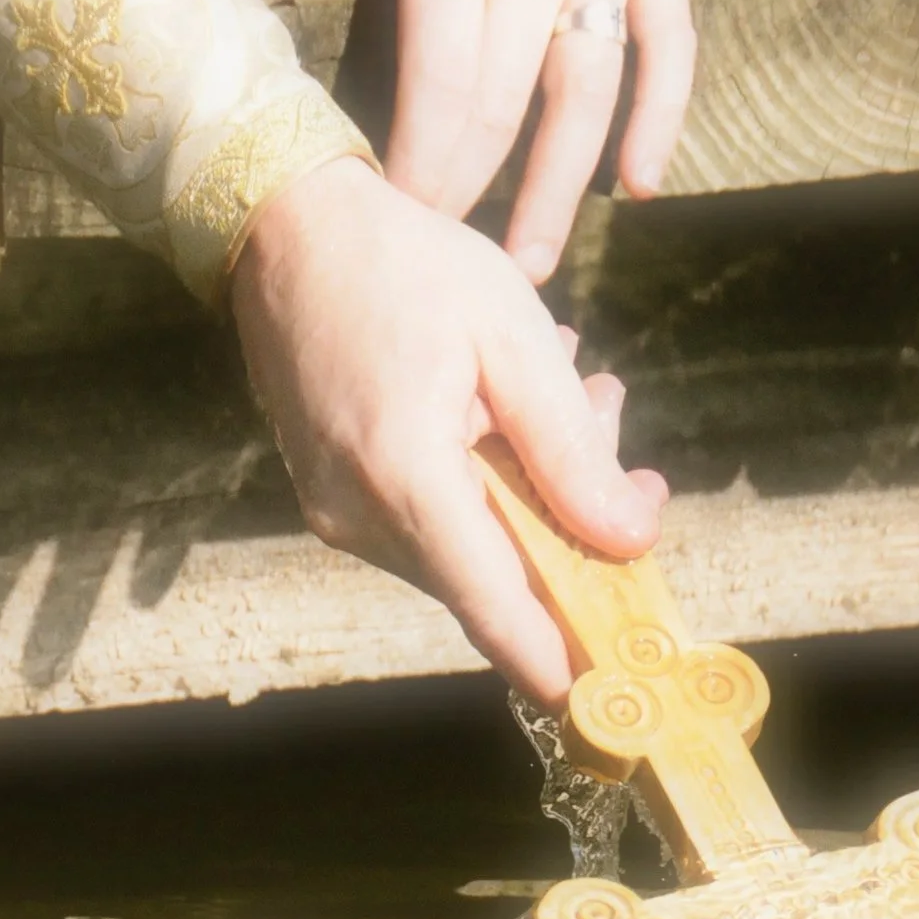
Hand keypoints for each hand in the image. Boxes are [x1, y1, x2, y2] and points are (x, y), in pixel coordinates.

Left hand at [206, 0, 694, 283]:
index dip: (425, 161)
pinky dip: (662, 113)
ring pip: (588, 85)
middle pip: (508, 94)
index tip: (401, 223)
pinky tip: (638, 186)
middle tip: (446, 260)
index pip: (444, 72)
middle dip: (473, 189)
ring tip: (527, 266)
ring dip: (560, 188)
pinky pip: (668, 42)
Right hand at [231, 153, 664, 702]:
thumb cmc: (405, 266)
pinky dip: (484, 486)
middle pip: (495, 580)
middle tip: (612, 420)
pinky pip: (430, 525)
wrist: (287, 228)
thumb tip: (630, 539)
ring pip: (467, 552)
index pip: (497, 611)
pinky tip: (504, 406)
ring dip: (532, 495)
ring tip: (566, 389)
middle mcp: (361, 517)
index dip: (562, 661)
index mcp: (407, 479)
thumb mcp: (515, 340)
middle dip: (570, 527)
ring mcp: (338, 515)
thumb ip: (573, 452)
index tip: (620, 690)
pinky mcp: (331, 501)